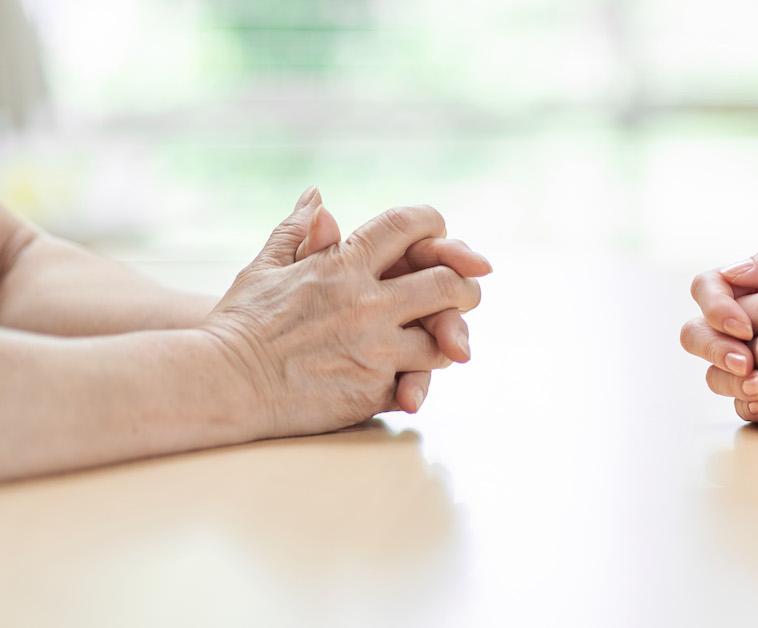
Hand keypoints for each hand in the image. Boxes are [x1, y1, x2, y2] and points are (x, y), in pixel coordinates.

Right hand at [201, 187, 485, 438]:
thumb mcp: (263, 268)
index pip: (407, 226)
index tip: (439, 234)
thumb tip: (317, 195)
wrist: (222, 384)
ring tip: (440, 340)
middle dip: (464, 285)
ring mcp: (374, 349)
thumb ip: (297, 231)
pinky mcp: (373, 391)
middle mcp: (367, 303)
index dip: (432, 225)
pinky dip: (416, 379)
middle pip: (446, 284)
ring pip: (441, 340)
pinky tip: (410, 377)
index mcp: (342, 265)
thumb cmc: (238, 325)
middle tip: (466, 291)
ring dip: (444, 339)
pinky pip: (416, 382)